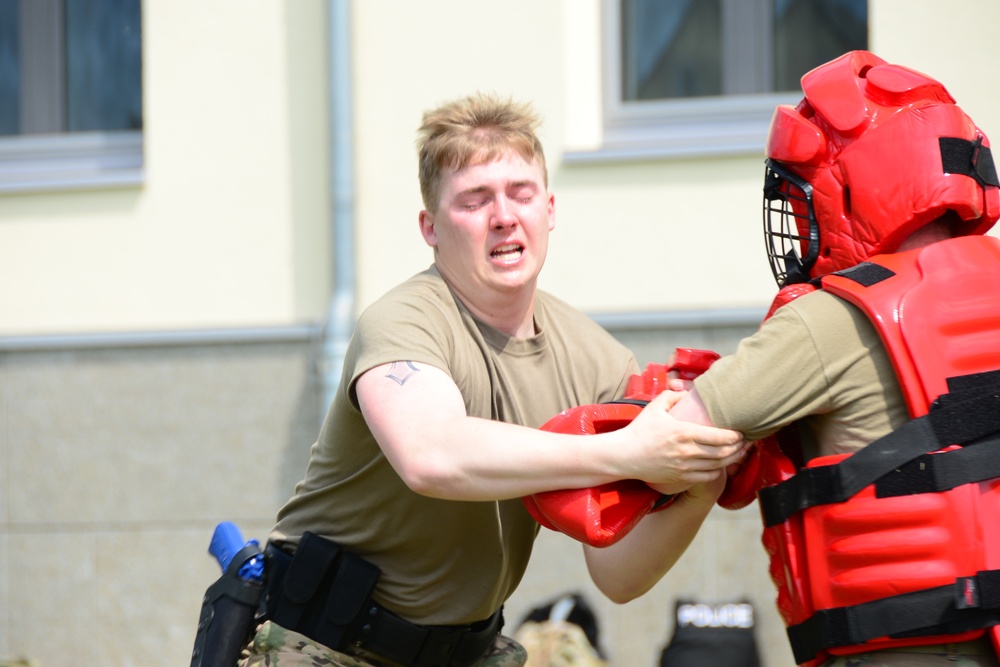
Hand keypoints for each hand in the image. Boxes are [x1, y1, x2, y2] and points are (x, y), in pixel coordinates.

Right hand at [619, 390, 744, 489]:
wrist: (624, 455)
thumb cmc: (639, 430)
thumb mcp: (655, 406)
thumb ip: (673, 395)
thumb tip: (688, 392)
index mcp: (684, 431)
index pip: (718, 436)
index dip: (734, 436)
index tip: (740, 432)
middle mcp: (687, 451)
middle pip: (723, 452)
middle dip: (738, 448)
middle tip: (744, 443)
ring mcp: (684, 466)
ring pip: (718, 466)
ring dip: (731, 460)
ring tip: (737, 453)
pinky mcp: (680, 477)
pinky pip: (707, 477)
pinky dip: (718, 471)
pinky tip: (720, 465)